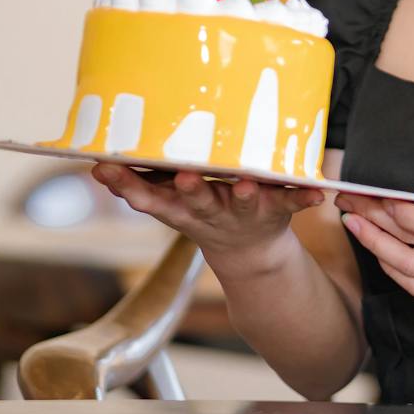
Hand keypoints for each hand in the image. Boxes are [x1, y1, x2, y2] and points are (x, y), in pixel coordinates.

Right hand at [92, 163, 323, 270]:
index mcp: (180, 206)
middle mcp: (209, 211)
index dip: (129, 185)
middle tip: (186, 175)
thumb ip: (139, 184)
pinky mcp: (275, 211)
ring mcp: (243, 212)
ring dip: (242, 195)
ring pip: (242, 203)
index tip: (108, 168)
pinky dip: (305, 198)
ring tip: (244, 184)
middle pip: (196, 201)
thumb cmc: (205, 210)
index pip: (148, 197)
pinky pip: (293, 204)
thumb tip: (93, 162)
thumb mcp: (169, 204)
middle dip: (190, 189)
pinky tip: (320, 193)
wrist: (250, 252)